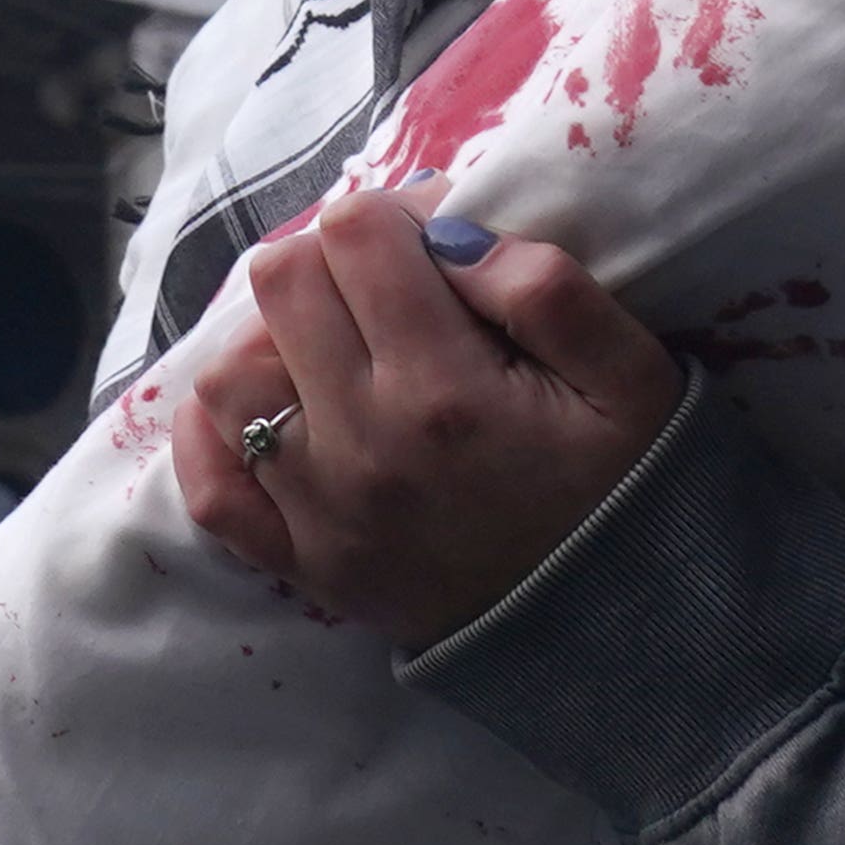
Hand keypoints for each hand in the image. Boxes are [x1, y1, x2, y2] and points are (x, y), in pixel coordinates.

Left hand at [169, 191, 688, 643]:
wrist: (616, 631)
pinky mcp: (302, 564)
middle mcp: (364, 443)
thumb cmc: (625, 490)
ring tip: (338, 348)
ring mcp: (319, 510)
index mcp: (444, 388)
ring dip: (274, 339)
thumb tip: (450, 235)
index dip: (395, 213)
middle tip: (390, 287)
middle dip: (333, 260)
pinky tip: (263, 406)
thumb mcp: (633, 378)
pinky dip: (215, 435)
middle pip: (280, 283)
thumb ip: (549, 289)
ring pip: (228, 374)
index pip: (355, 233)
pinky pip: (211, 489)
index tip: (436, 243)